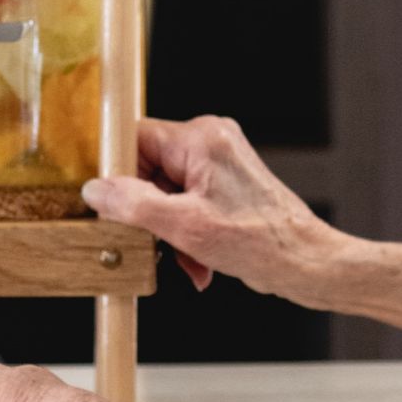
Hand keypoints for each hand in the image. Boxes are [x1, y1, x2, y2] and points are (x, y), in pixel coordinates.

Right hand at [82, 114, 331, 299]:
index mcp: (201, 138)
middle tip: (152, 241)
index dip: (118, 173)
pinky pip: (187, 202)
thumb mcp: (184, 226)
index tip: (110, 204)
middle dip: (148, 211)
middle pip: (149, 168)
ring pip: (166, 191)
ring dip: (168, 229)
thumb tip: (96, 190)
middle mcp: (211, 141)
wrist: (305, 262)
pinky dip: (186, 231)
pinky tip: (197, 261)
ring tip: (184, 257)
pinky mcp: (226, 184)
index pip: (136, 139)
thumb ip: (133, 205)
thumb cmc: (260, 241)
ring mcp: (220, 162)